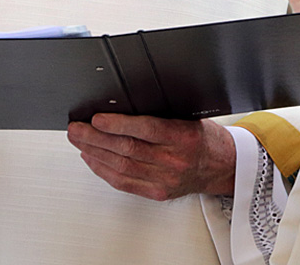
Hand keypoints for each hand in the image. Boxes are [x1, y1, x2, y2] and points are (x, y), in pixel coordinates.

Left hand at [67, 113, 236, 199]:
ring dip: (95, 153)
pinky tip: (93, 159)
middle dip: (96, 138)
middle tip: (77, 129)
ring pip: (121, 166)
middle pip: (127, 149)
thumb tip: (124, 106)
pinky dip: (103, 170)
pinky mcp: (157, 193)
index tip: (97, 118)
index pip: (145, 130)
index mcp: (183, 137)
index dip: (117, 124)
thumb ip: (161, 114)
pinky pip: (124, 182)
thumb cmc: (205, 139)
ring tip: (79, 141)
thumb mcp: (190, 117)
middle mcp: (173, 161)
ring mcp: (164, 179)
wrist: (222, 166)